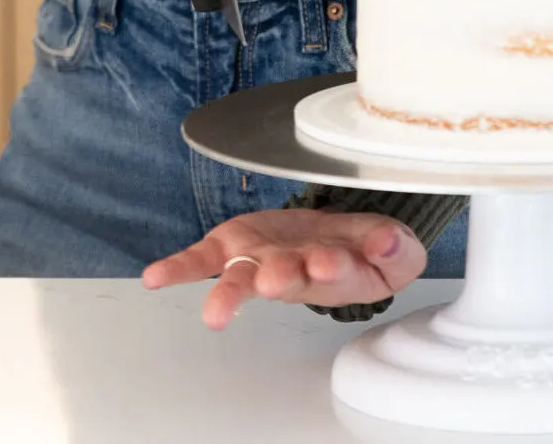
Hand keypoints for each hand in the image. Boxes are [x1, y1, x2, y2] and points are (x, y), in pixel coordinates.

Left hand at [141, 208, 427, 328]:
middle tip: (276, 281)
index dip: (331, 266)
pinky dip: (179, 267)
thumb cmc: (364, 250)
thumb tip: (389, 242)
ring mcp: (258, 259)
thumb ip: (396, 248)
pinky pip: (202, 258)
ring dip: (232, 290)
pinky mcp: (233, 245)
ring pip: (242, 276)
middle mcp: (292, 271)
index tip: (332, 261)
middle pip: (283, 278)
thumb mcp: (395, 248)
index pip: (334, 271)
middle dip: (279, 278)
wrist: (336, 240)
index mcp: (334, 273)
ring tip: (218, 311)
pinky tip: (155, 278)